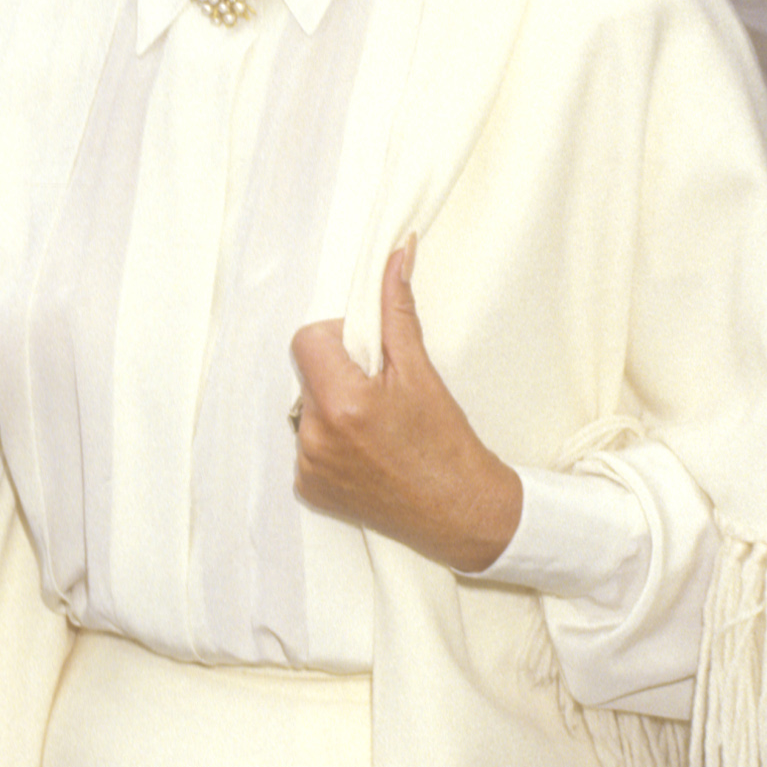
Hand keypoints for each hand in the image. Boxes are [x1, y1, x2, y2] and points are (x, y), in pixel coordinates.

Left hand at [290, 242, 521, 571]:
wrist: (460, 512)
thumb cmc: (446, 443)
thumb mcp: (422, 371)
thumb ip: (397, 310)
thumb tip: (397, 254)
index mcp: (340, 402)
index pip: (306, 340)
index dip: (336, 338)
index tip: (366, 356)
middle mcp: (315, 437)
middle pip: (306, 375)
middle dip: (336, 373)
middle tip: (378, 393)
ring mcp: (308, 468)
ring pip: (306, 410)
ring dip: (331, 408)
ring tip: (375, 428)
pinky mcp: (309, 490)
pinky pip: (306, 447)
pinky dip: (330, 443)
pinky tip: (367, 454)